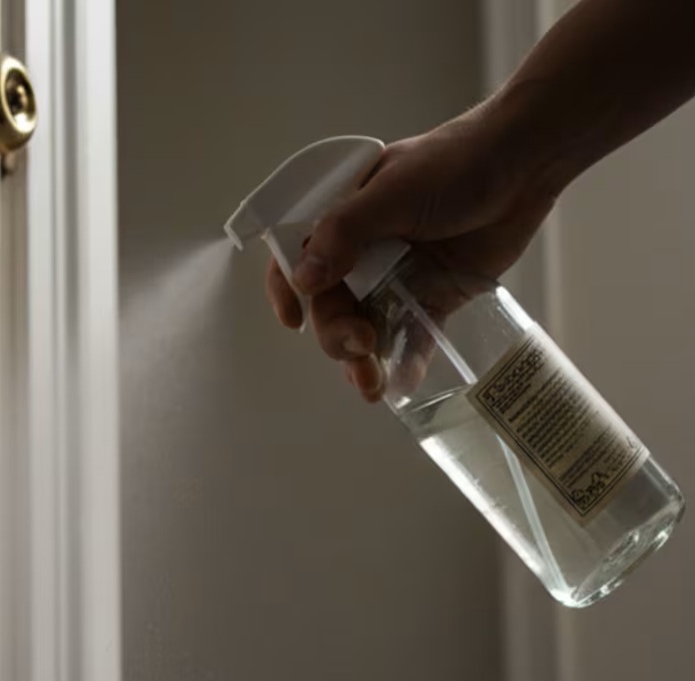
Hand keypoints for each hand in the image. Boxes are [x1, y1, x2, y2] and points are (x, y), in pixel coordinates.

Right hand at [265, 110, 556, 401]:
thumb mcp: (392, 192)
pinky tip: (400, 385)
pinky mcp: (433, 297)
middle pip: (330, 306)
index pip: (296, 258)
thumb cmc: (453, 163)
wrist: (524, 166)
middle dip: (336, 334)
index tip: (294, 321)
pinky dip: (404, 362)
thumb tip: (302, 280)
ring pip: (365, 327)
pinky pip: (411, 336)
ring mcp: (396, 277)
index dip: (288, 291)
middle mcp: (360, 253)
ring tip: (371, 385)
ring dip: (362, 359)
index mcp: (340, 221)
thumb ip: (345, 233)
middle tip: (360, 345)